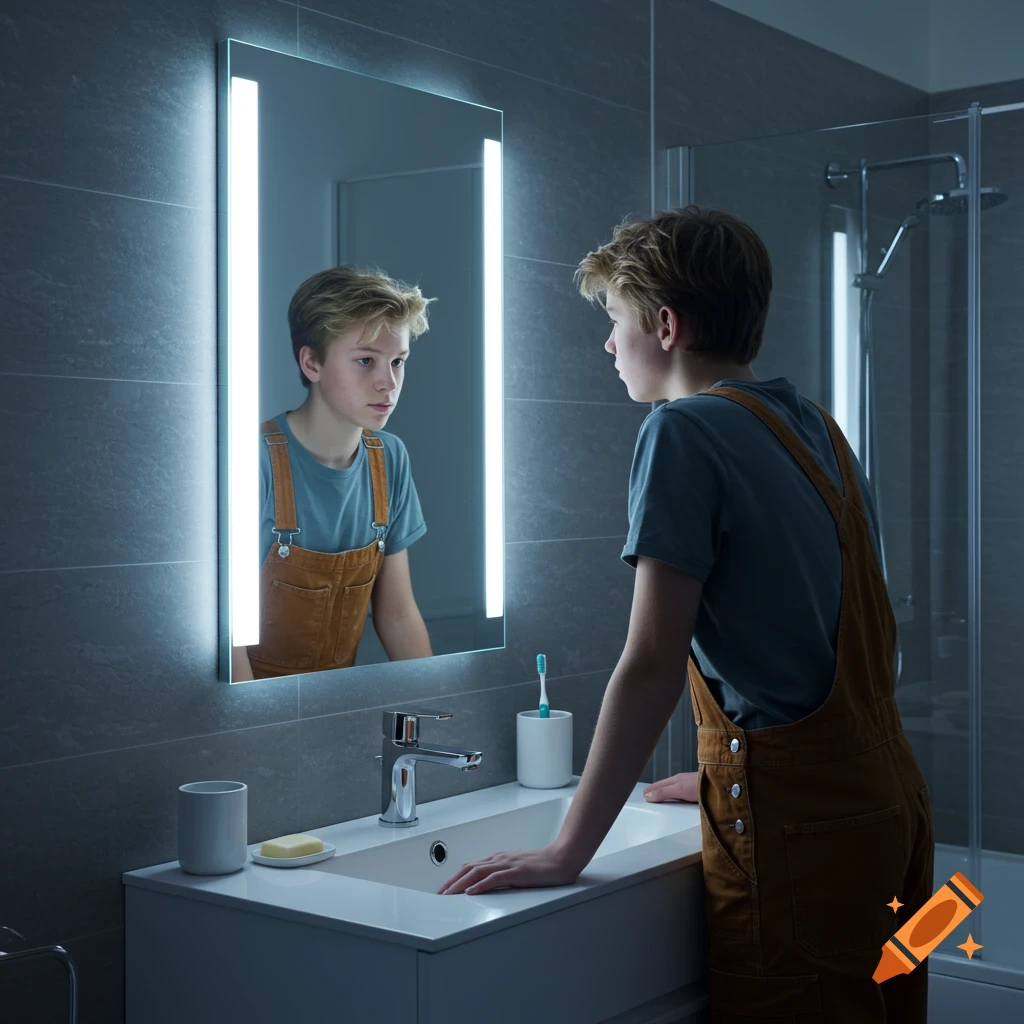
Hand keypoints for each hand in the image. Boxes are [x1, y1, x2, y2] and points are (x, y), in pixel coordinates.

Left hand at [437, 844, 580, 894]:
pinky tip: (471, 892)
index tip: (444, 889)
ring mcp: (507, 864)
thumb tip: (486, 886)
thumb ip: (502, 875)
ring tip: (448, 895)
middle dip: (451, 882)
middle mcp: (499, 859)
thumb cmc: (543, 865)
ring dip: (460, 884)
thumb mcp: (517, 869)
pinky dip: (480, 885)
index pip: (470, 866)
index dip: (455, 877)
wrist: (562, 858)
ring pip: (477, 872)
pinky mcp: (517, 872)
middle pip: (468, 868)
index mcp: (499, 858)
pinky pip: (494, 878)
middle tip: (439, 895)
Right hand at [643, 771, 697, 803]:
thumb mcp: (680, 789)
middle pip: (665, 787)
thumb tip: (648, 795)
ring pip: (673, 790)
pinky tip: (677, 801)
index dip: (650, 790)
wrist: (721, 786)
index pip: (658, 785)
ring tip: (660, 799)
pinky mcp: (697, 793)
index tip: (644, 795)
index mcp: (675, 780)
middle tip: (648, 797)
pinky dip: (675, 798)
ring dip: (665, 794)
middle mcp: (681, 782)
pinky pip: (682, 795)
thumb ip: (664, 792)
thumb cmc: (702, 785)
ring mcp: (690, 787)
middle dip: (655, 791)